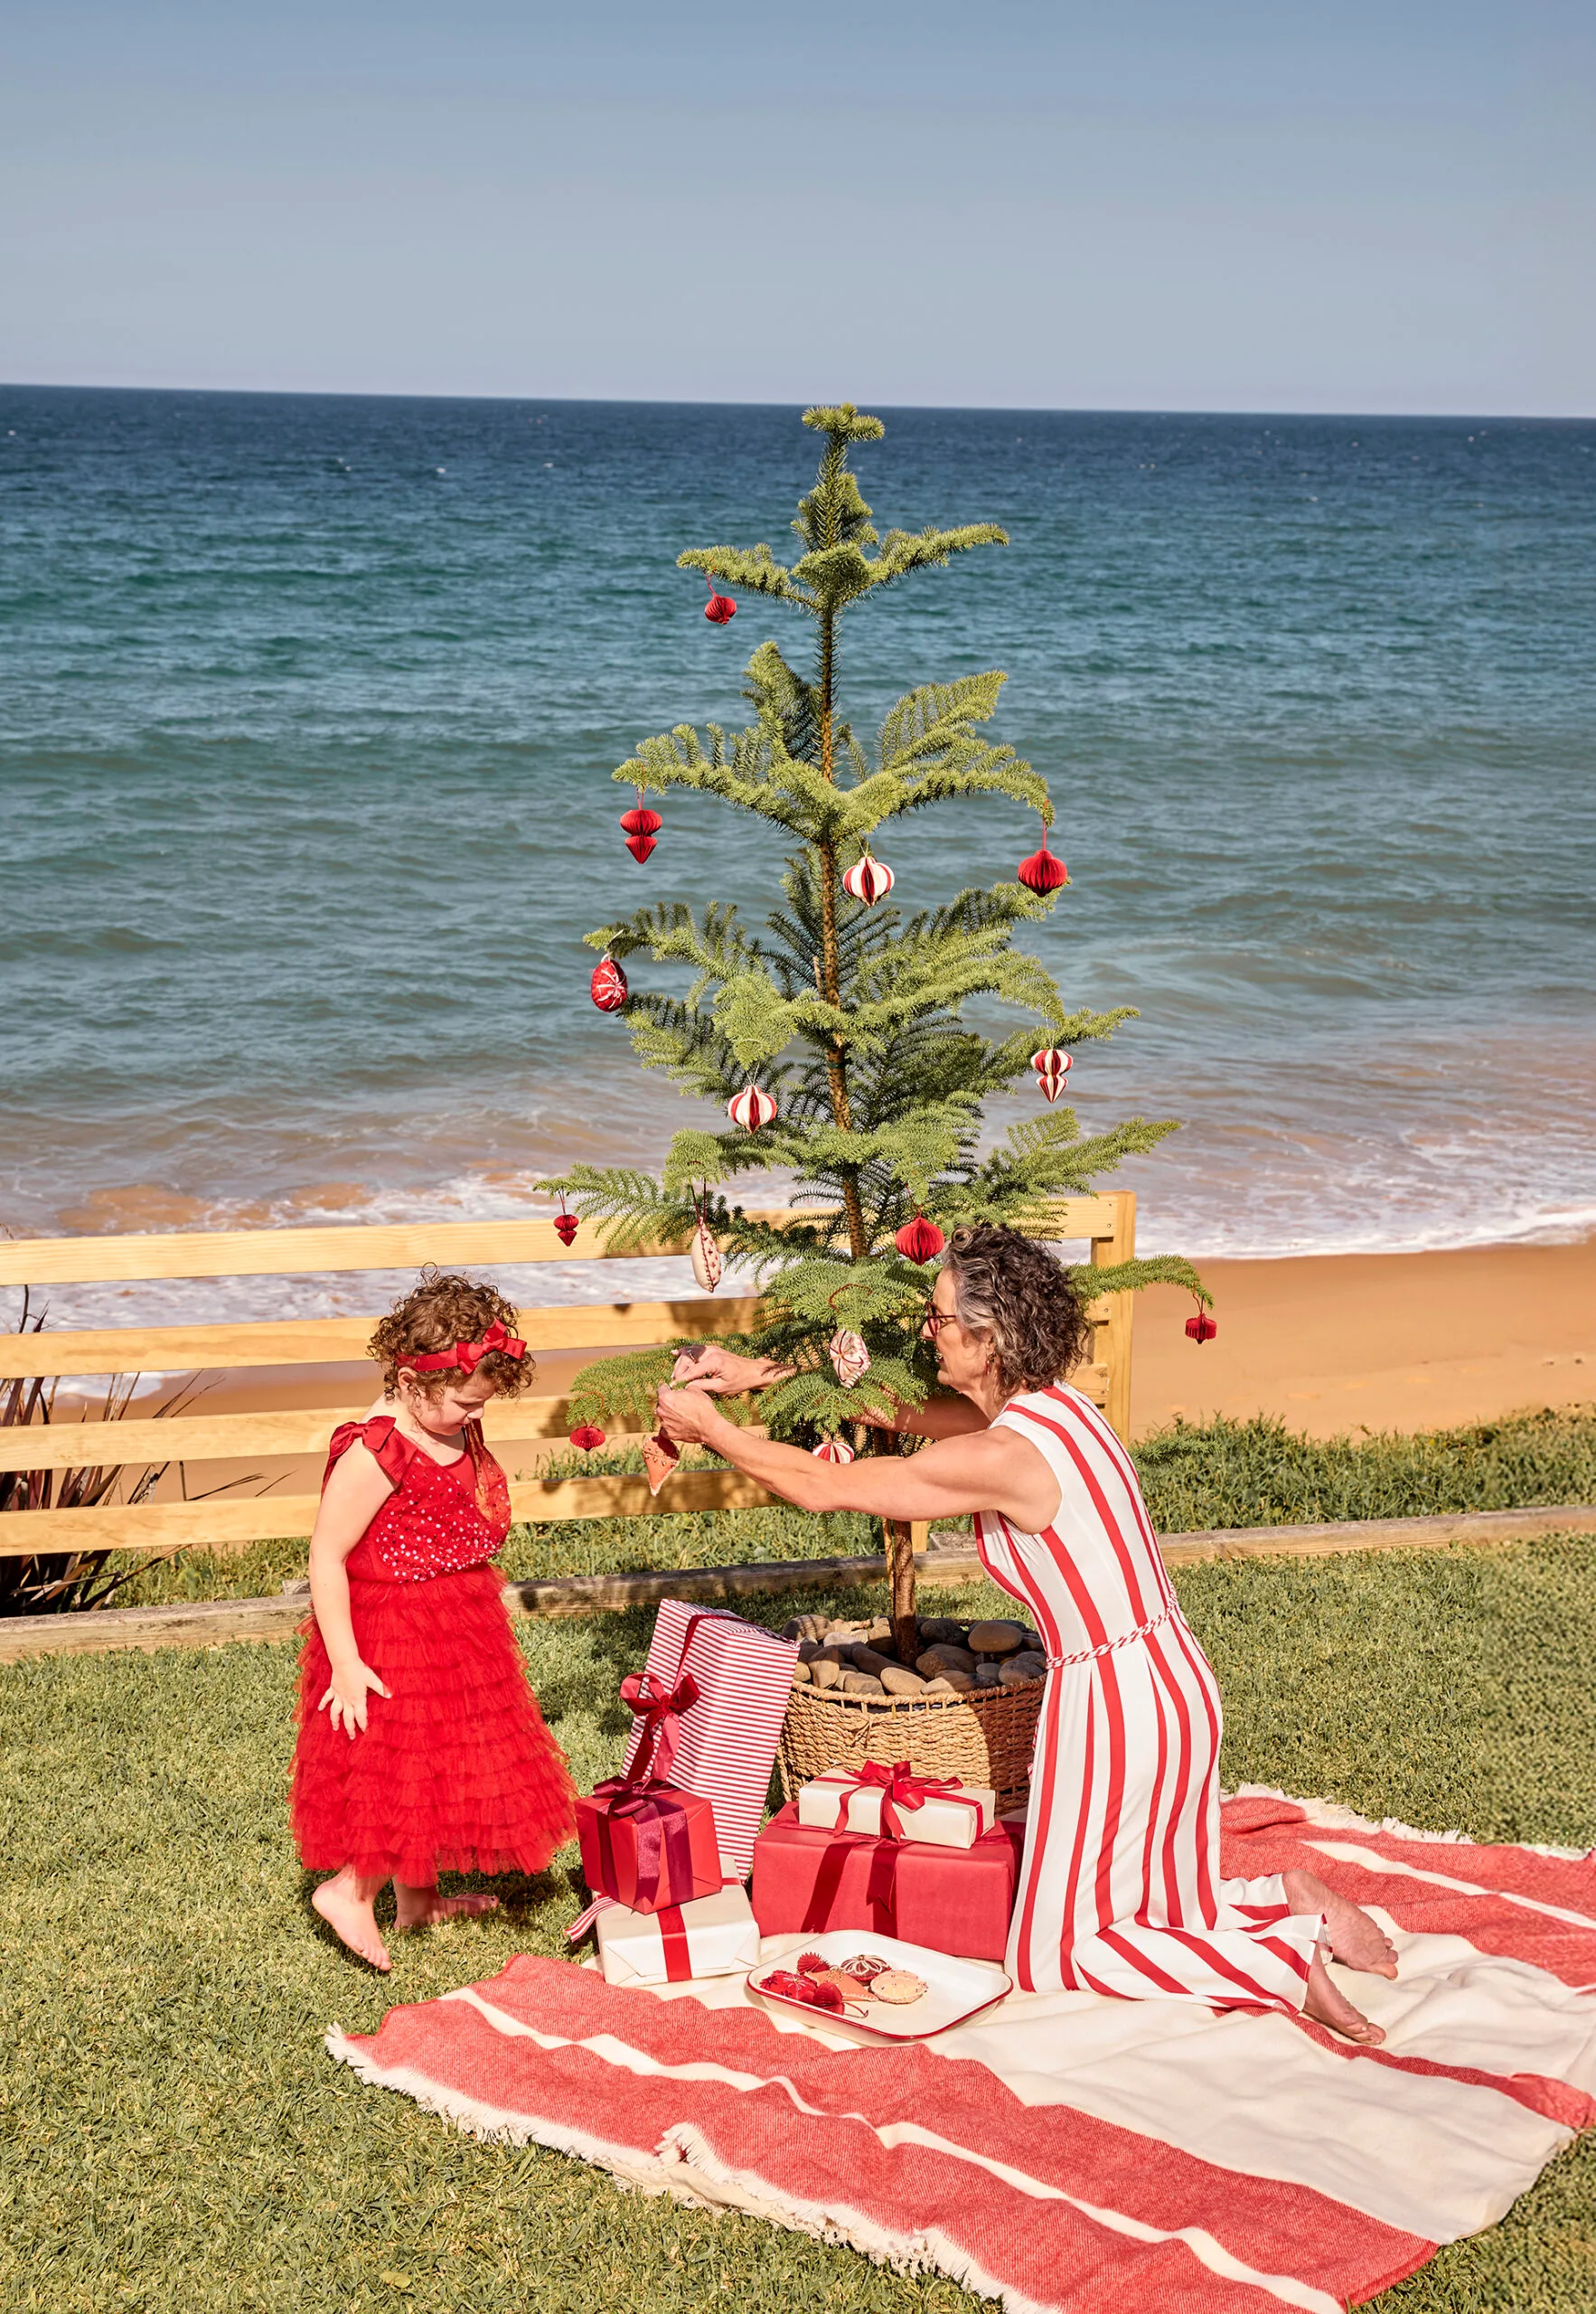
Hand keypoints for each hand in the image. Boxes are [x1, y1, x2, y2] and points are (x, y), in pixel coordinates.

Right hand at [318, 1657, 391, 1738]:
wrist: (345, 1662)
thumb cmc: (359, 1670)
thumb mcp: (372, 1679)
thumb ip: (381, 1688)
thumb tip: (390, 1696)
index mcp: (358, 1699)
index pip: (360, 1716)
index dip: (362, 1724)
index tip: (364, 1731)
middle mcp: (347, 1700)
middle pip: (347, 1718)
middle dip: (349, 1728)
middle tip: (351, 1737)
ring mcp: (339, 1695)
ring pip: (335, 1712)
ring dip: (335, 1720)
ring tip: (335, 1728)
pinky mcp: (333, 1689)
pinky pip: (327, 1698)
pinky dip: (323, 1704)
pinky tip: (320, 1709)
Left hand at [655, 1384, 732, 1448]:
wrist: (708, 1426)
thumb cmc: (702, 1407)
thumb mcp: (695, 1389)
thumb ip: (683, 1388)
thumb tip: (682, 1390)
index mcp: (665, 1398)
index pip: (661, 1389)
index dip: (668, 1388)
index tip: (672, 1390)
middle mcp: (661, 1411)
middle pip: (661, 1404)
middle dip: (668, 1402)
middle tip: (680, 1403)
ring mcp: (665, 1424)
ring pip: (664, 1416)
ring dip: (670, 1414)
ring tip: (683, 1415)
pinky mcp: (670, 1434)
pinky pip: (666, 1429)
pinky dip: (671, 1426)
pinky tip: (680, 1424)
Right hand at [669, 1344, 790, 1393]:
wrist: (753, 1371)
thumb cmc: (740, 1381)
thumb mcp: (722, 1388)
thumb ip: (703, 1386)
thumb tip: (687, 1387)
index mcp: (714, 1362)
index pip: (692, 1370)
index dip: (681, 1379)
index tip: (673, 1386)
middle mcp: (711, 1352)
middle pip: (688, 1359)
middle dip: (679, 1371)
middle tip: (674, 1383)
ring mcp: (711, 1348)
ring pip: (689, 1353)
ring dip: (680, 1363)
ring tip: (675, 1375)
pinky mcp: (712, 1349)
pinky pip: (695, 1349)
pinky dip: (685, 1351)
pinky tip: (675, 1353)